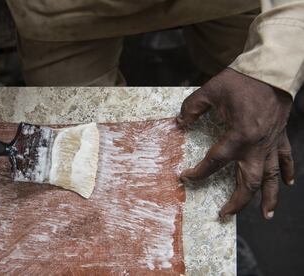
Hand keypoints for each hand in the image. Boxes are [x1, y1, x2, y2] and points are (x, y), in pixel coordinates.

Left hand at [177, 68, 293, 219]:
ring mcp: (270, 143)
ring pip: (271, 178)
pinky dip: (287, 172)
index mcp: (237, 136)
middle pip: (248, 182)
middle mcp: (256, 146)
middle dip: (237, 201)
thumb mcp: (210, 91)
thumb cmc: (242, 80)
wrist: (271, 71)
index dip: (198, 173)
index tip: (186, 177)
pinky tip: (287, 184)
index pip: (214, 162)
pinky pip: (286, 159)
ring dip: (268, 198)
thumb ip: (192, 108)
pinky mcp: (280, 137)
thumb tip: (180, 122)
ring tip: (265, 215)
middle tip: (225, 213)